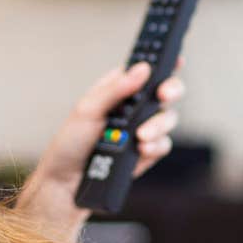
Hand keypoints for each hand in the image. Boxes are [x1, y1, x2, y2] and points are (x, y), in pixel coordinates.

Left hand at [14, 60, 185, 242]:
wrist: (67, 184)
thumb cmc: (70, 144)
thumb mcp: (87, 110)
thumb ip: (115, 89)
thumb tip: (142, 69)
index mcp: (117, 89)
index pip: (145, 70)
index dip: (163, 60)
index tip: (175, 57)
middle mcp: (134, 107)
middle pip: (166, 90)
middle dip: (171, 89)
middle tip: (164, 94)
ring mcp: (142, 130)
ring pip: (168, 118)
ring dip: (159, 125)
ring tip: (141, 136)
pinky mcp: (146, 152)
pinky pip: (163, 144)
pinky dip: (155, 146)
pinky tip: (141, 150)